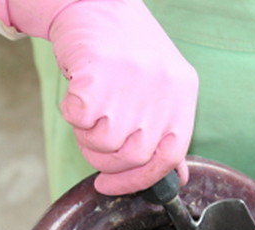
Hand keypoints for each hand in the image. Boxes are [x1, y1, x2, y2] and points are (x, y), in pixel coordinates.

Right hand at [0, 0, 197, 194]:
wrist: (93, 0)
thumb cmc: (123, 48)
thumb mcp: (160, 87)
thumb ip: (167, 131)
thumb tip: (178, 176)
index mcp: (184, 94)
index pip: (170, 157)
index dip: (141, 180)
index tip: (111, 185)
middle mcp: (164, 90)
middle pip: (133, 156)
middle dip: (105, 160)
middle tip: (92, 142)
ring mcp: (133, 81)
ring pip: (104, 143)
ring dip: (85, 136)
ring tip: (87, 111)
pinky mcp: (99, 74)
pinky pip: (80, 119)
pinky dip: (70, 113)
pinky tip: (76, 95)